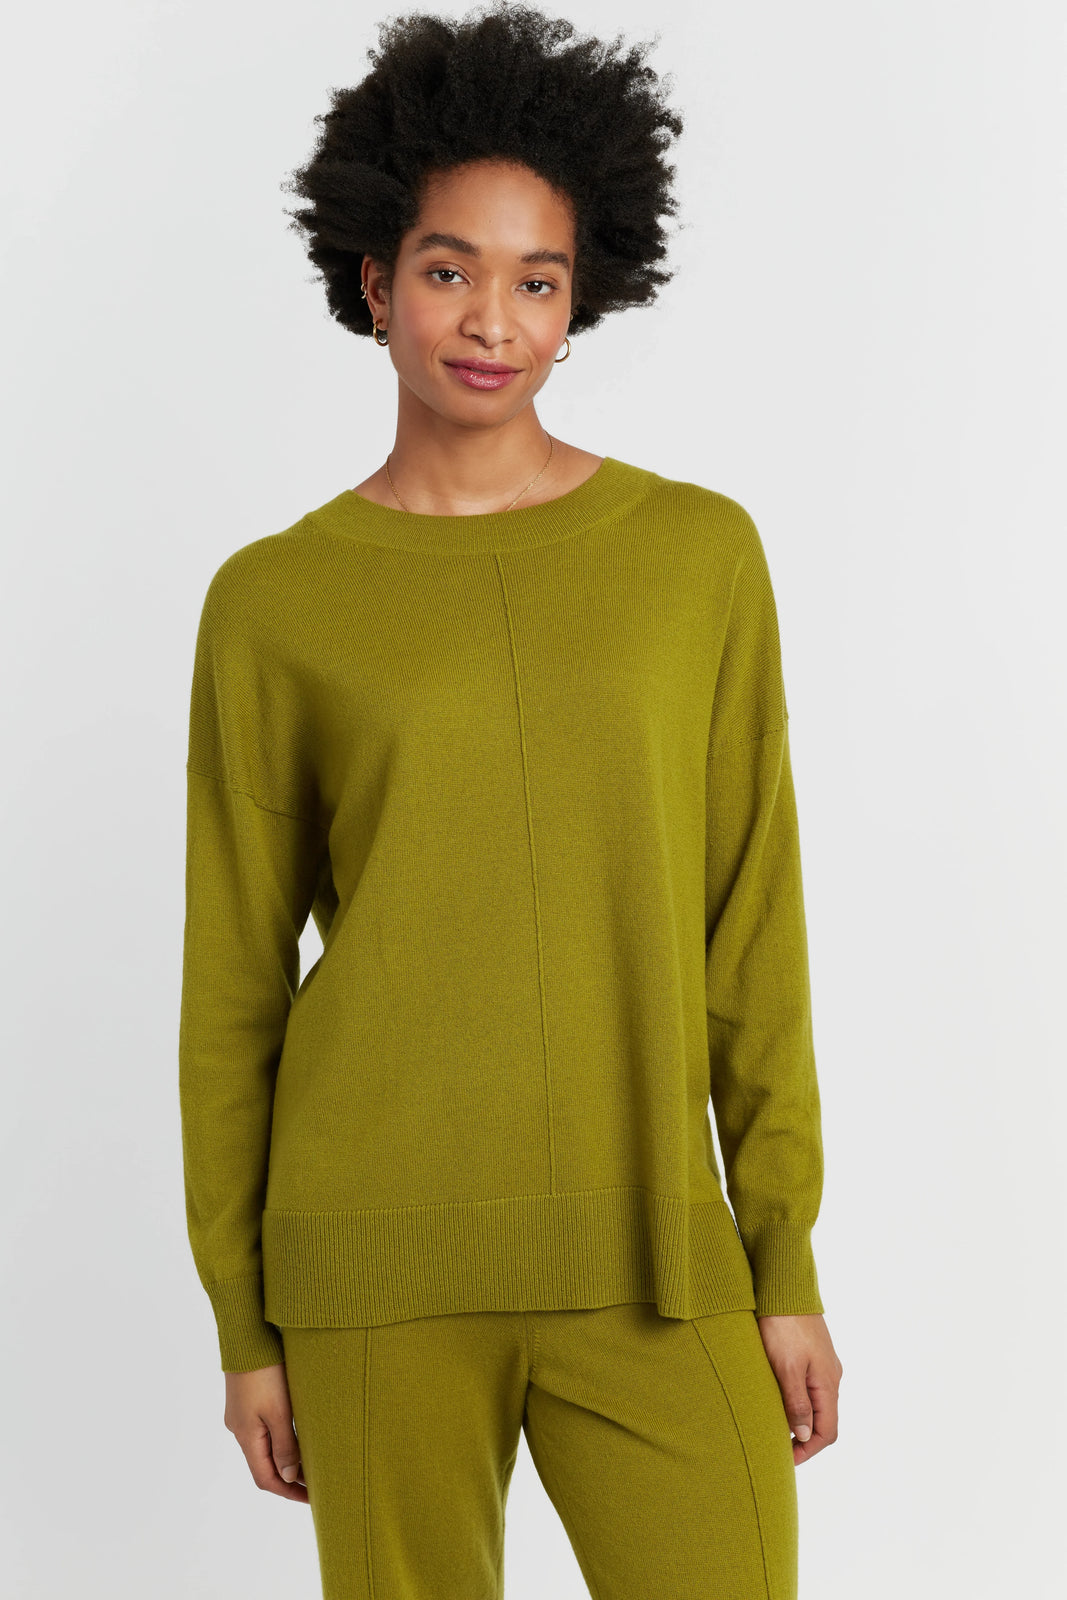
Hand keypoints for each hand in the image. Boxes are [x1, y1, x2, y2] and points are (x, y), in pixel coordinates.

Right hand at [223, 1362, 308, 1501]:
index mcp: (245, 1435)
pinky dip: (281, 1439)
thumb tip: (288, 1478)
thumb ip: (285, 1446)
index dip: (288, 1492)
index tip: (312, 1499)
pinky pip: (264, 1430)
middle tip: (317, 1483)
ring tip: (313, 1462)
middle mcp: (240, 1428)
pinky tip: (298, 1434)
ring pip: (265, 1446)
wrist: (247, 1334)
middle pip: (264, 1465)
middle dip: (289, 1478)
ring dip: (287, 1458)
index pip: (265, 1478)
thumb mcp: (279, 1411)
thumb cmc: (265, 1372)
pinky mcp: (247, 1399)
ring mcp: (242, 1413)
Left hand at [756, 1313, 842, 1465]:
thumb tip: (805, 1436)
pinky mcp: (811, 1353)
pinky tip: (776, 1399)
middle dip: (804, 1438)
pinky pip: (808, 1386)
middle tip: (777, 1447)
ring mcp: (822, 1364)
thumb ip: (797, 1404)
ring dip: (799, 1419)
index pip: (827, 1431)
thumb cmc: (782, 1325)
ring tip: (773, 1425)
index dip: (809, 1450)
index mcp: (828, 1383)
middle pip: (823, 1420)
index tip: (786, 1459)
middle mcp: (831, 1376)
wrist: (783, 1285)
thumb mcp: (786, 1368)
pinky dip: (796, 1400)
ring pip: (815, 1403)